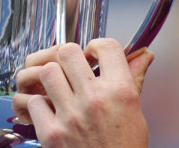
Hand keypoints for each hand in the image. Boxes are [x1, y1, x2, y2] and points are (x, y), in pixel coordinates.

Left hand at [12, 38, 153, 147]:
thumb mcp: (136, 112)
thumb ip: (133, 80)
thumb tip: (144, 55)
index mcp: (120, 92)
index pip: (107, 47)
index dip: (97, 45)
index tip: (93, 54)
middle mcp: (95, 99)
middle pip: (68, 52)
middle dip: (68, 57)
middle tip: (71, 68)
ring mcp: (71, 116)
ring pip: (47, 73)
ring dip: (51, 78)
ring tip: (58, 88)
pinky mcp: (51, 133)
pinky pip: (33, 102)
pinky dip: (38, 104)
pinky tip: (50, 111)